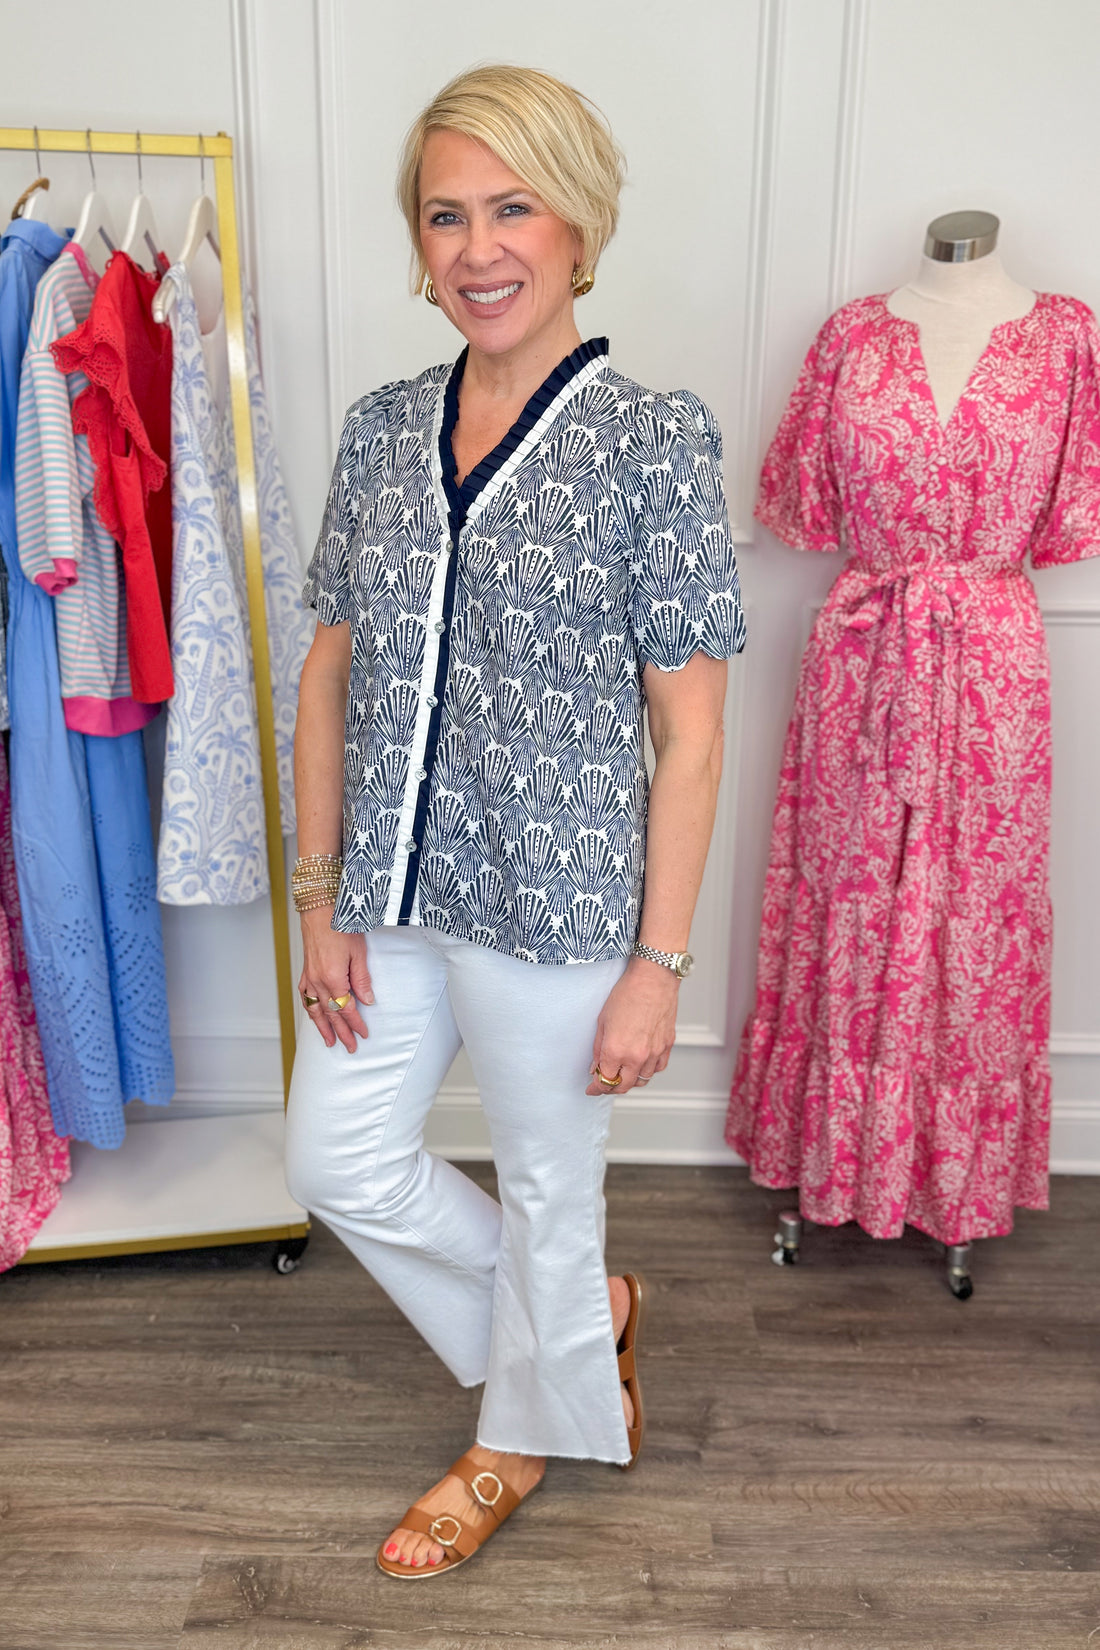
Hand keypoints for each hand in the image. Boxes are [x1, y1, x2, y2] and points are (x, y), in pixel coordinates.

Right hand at [298, 907, 372, 1051]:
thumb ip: (362, 980)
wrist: (320, 909)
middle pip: (330, 1014)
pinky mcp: (306, 971)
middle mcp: (318, 981)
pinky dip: (310, 1009)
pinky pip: (306, 996)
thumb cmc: (341, 926)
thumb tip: (367, 1001)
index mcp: (333, 978)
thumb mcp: (358, 953)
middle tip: (350, 1047)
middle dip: (341, 1033)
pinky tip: (314, 1015)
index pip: (346, 1009)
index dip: (355, 1024)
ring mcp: (309, 977)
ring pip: (315, 1009)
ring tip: (329, 1042)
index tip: (363, 1034)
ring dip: (322, 1028)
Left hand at [586, 957, 677, 1095]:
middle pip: (623, 1086)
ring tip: (623, 1073)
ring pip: (642, 1080)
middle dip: (611, 1088)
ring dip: (631, 1080)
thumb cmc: (627, 994)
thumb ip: (598, 1049)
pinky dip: (648, 1071)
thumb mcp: (602, 1021)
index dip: (596, 1087)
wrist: (653, 979)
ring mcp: (654, 1052)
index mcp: (616, 1050)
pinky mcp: (667, 1045)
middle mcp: (636, 1056)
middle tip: (604, 1084)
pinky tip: (642, 1064)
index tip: (592, 1088)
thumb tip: (596, 1067)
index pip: (604, 1081)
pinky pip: (658, 1068)